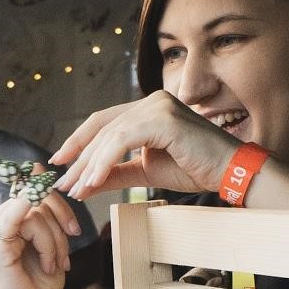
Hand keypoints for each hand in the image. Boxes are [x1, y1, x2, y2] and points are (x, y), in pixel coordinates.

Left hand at [50, 91, 238, 200]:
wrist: (229, 172)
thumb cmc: (195, 168)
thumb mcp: (146, 171)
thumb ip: (116, 173)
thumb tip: (85, 182)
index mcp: (148, 108)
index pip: (104, 122)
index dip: (79, 142)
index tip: (60, 164)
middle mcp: (151, 100)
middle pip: (102, 127)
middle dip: (78, 158)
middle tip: (61, 184)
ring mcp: (158, 105)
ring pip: (109, 134)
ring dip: (88, 164)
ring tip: (76, 188)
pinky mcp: (163, 118)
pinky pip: (122, 140)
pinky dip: (104, 161)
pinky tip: (93, 181)